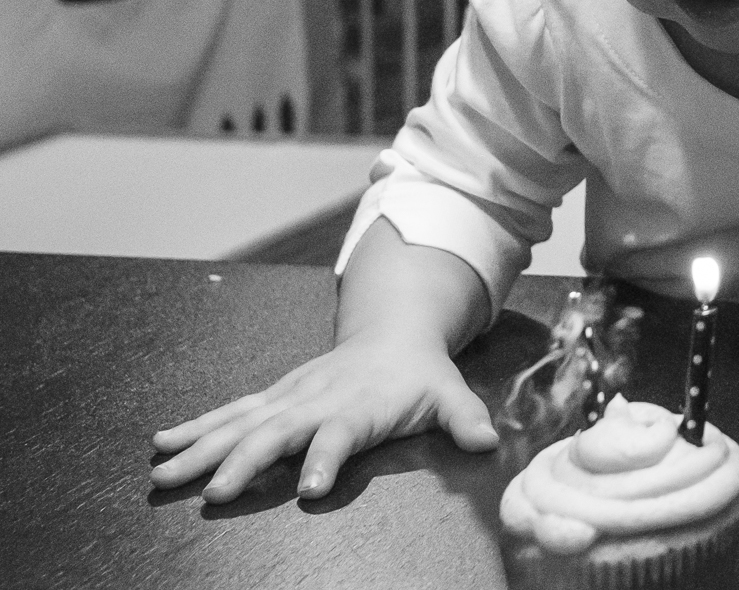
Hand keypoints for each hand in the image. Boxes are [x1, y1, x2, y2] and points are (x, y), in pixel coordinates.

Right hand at [149, 332, 497, 502]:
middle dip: (243, 462)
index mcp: (359, 404)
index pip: (340, 433)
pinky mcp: (274, 397)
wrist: (394, 332)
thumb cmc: (420, 374)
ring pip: (241, 423)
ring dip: (202, 448)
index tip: (310, 490)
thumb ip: (466, 418)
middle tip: (213, 494)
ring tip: (163, 474)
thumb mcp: (450, 392)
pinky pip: (230, 413)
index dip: (326, 459)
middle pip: (276, 431)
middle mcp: (317, 399)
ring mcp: (290, 396)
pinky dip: (196, 427)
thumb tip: (489, 441)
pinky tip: (162, 444)